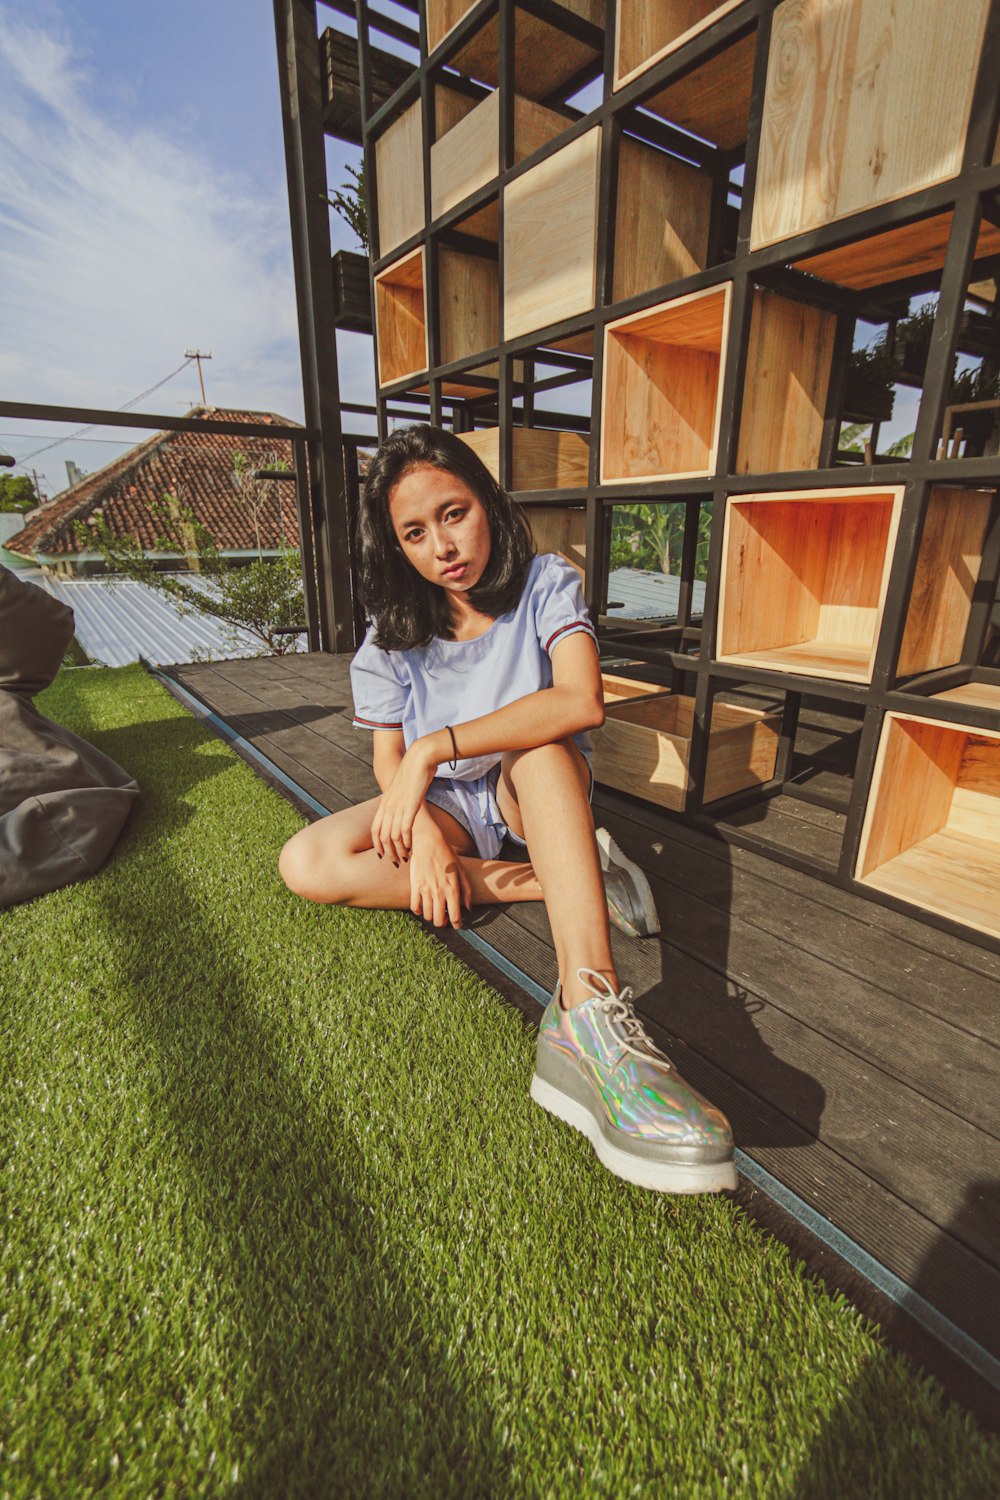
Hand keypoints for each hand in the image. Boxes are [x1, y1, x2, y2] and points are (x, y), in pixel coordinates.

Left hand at [370, 739, 437, 863]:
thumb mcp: (401, 789)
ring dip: (398, 850)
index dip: (377, 844)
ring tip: (405, 857)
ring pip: (392, 836)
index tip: (382, 854)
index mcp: (384, 803)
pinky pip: (404, 829)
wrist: (418, 759)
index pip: (374, 829)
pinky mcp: (410, 807)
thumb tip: (402, 807)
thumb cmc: (413, 774)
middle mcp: (388, 807)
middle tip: (395, 861)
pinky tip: (411, 847)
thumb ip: (399, 800)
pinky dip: (406, 841)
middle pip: (382, 836)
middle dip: (387, 852)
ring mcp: (398, 807)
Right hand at [408, 823, 471, 928]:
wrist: (428, 842)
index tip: (457, 926)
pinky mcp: (415, 886)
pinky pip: (414, 907)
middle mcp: (439, 892)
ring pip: (427, 916)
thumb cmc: (447, 855)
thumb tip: (468, 908)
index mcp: (452, 889)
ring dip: (431, 917)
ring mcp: (426, 890)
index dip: (457, 925)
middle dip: (443, 923)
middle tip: (444, 919)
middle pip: (439, 921)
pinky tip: (423, 907)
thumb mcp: (461, 871)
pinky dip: (419, 911)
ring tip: (434, 911)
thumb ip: (467, 890)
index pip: (455, 916)